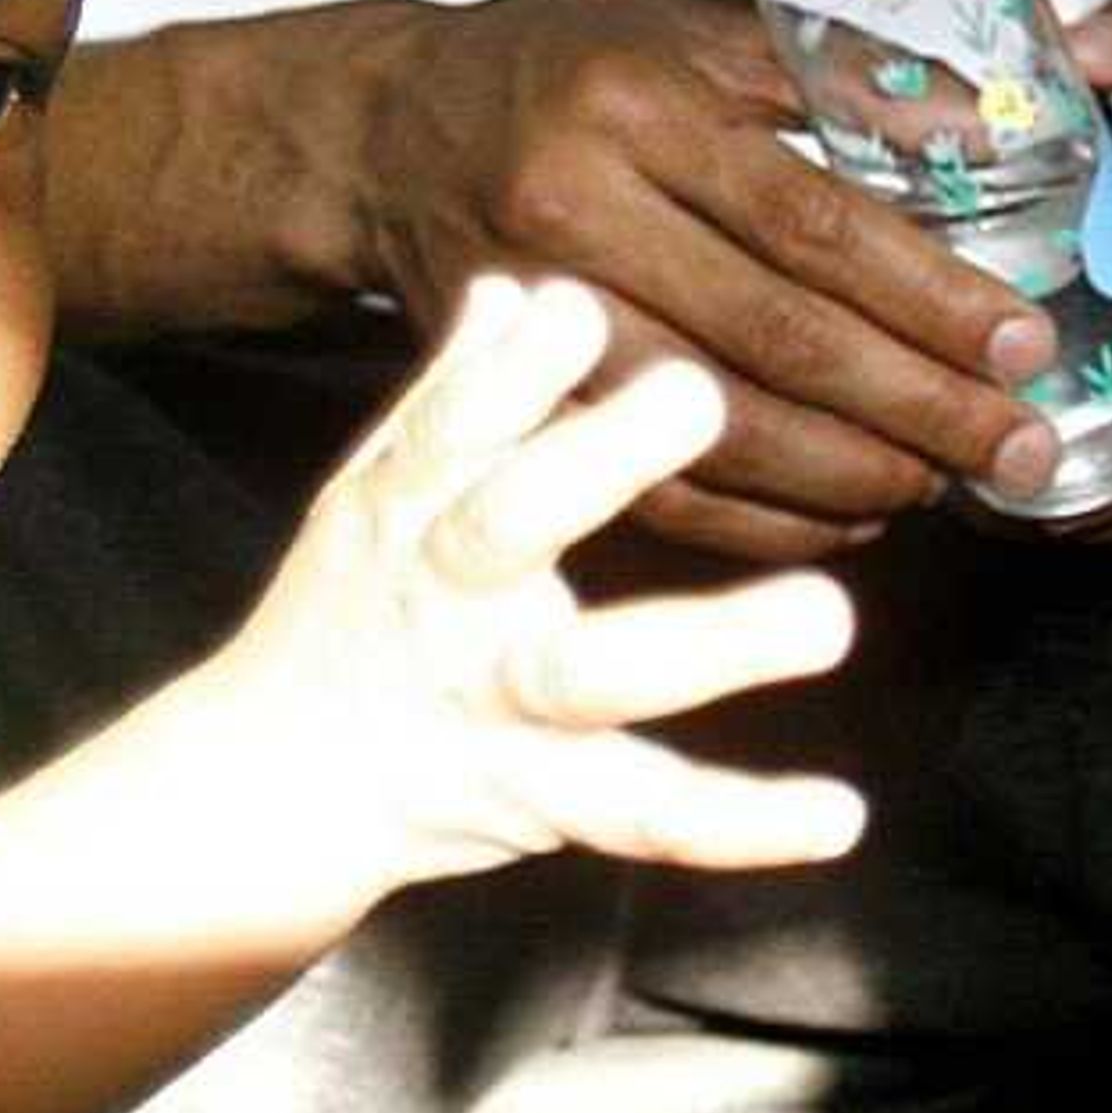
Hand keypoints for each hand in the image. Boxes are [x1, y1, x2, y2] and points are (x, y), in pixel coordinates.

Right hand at [221, 273, 866, 903]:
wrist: (271, 791)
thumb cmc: (343, 615)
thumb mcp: (370, 495)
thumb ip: (450, 398)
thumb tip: (513, 289)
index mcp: (408, 511)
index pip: (452, 420)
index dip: (513, 366)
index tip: (582, 305)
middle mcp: (447, 600)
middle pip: (510, 521)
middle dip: (598, 459)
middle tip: (697, 396)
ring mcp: (494, 704)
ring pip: (595, 675)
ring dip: (713, 645)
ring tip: (827, 618)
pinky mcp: (540, 799)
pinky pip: (645, 814)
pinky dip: (743, 822)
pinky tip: (840, 815)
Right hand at [349, 0, 1072, 562]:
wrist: (389, 130)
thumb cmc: (563, 70)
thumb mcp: (690, 27)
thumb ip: (832, 70)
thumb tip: (996, 128)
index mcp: (636, 105)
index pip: (810, 221)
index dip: (927, 296)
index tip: (1021, 342)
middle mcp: (574, 209)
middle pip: (773, 338)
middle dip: (915, 406)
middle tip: (1015, 443)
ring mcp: (534, 315)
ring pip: (711, 431)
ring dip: (847, 475)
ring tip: (943, 481)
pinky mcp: (507, 396)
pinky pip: (647, 487)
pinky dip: (760, 518)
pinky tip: (843, 512)